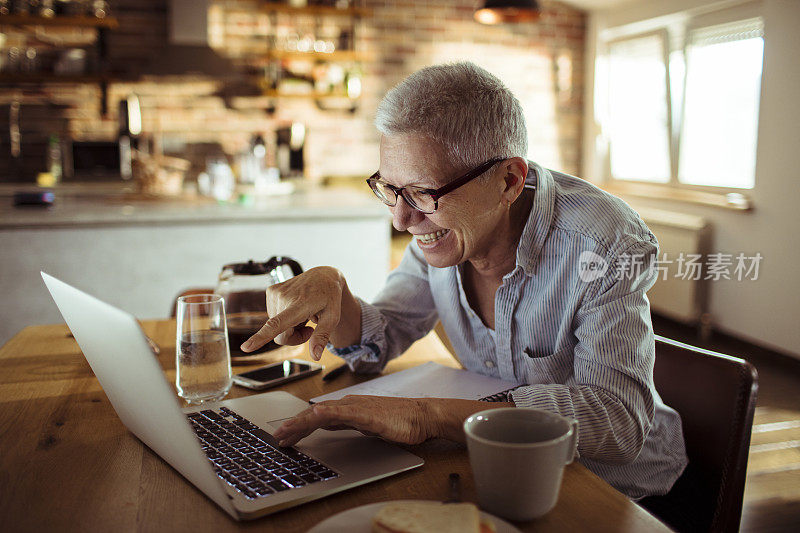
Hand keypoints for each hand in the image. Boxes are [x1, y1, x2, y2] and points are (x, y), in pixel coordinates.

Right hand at [240, 266, 350, 359]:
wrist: (323, 275)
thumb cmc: (330, 298)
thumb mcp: (333, 317)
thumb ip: (322, 336)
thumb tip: (315, 356)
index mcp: (299, 305)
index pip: (277, 324)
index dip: (261, 337)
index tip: (245, 347)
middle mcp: (283, 297)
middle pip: (280, 335)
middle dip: (294, 337)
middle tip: (310, 328)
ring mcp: (275, 293)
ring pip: (275, 328)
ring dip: (289, 326)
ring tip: (303, 314)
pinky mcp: (270, 291)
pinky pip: (273, 317)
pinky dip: (284, 317)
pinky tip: (296, 308)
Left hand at [272, 395, 436, 446]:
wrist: (420, 416)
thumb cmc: (397, 420)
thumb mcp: (363, 422)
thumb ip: (344, 421)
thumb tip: (324, 423)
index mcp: (347, 407)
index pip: (315, 416)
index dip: (297, 425)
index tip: (283, 435)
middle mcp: (348, 404)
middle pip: (314, 414)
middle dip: (293, 425)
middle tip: (277, 437)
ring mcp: (357, 408)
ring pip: (323, 413)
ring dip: (302, 421)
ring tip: (286, 430)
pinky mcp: (367, 414)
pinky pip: (344, 413)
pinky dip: (328, 413)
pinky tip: (317, 415)